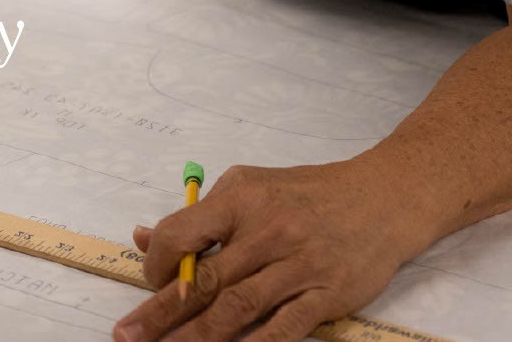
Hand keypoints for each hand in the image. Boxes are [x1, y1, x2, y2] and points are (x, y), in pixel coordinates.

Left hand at [113, 161, 438, 341]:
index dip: (157, 260)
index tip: (149, 278)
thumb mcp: (251, 185)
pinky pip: (282, 328)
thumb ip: (200, 214)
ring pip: (237, 309)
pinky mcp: (326, 295)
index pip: (184, 231)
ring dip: (196, 337)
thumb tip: (143, 235)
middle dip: (161, 311)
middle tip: (127, 334)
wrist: (384, 198)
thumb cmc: (310, 193)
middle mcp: (269, 230)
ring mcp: (299, 265)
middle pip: (206, 280)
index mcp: (244, 197)